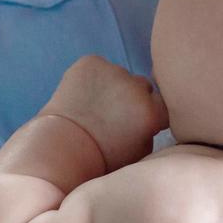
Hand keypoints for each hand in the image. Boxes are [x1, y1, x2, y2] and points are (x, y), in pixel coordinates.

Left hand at [40, 55, 167, 171]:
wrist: (60, 149)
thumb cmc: (99, 160)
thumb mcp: (138, 154)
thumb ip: (150, 133)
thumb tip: (151, 120)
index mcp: (152, 111)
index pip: (162, 103)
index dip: (148, 114)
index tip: (134, 124)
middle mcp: (137, 87)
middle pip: (142, 86)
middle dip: (132, 98)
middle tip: (112, 116)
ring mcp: (113, 70)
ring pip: (119, 75)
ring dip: (112, 86)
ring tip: (92, 107)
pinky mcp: (91, 62)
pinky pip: (98, 66)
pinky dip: (92, 77)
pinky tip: (81, 96)